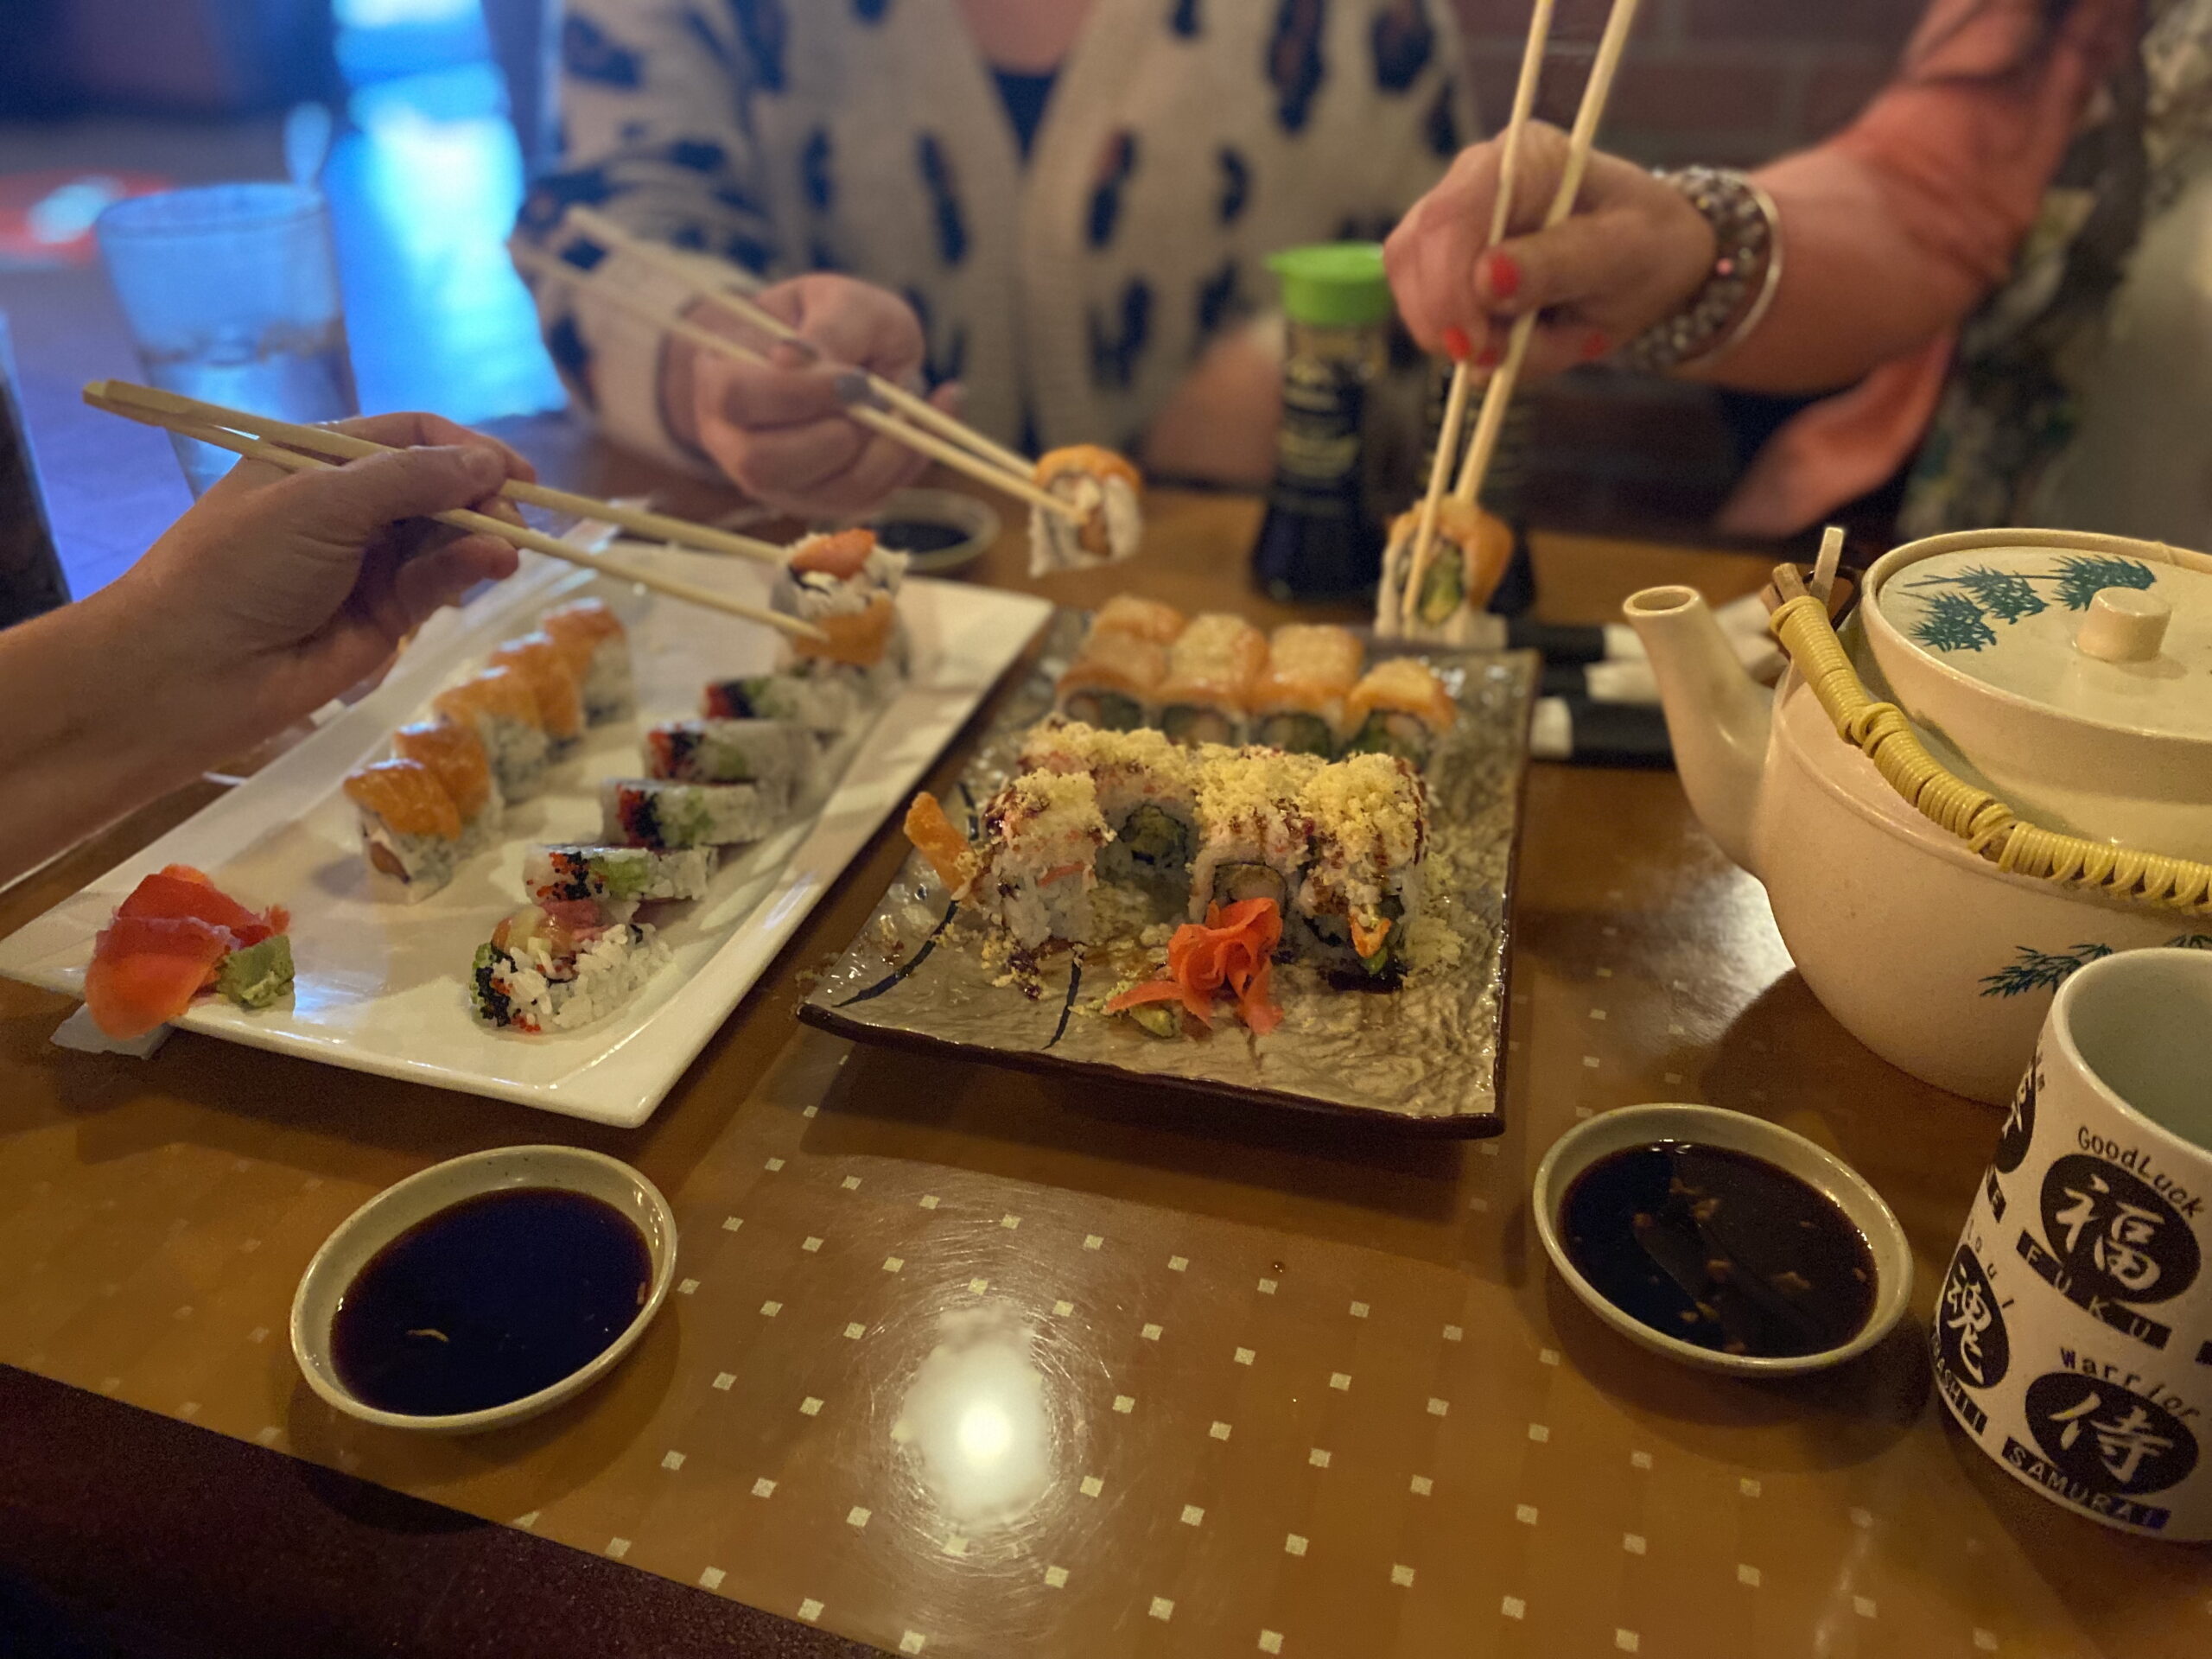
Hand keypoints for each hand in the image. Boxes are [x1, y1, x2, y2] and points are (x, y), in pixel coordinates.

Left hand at [106, 411, 533, 747]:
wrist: (189, 671)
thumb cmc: (239, 567)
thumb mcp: (320, 502)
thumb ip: (409, 479)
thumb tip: (488, 463)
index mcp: (319, 459)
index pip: (410, 435)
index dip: (465, 447)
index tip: (514, 470)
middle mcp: (349, 505)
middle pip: (439, 486)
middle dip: (483, 496)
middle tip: (519, 515)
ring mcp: (369, 562)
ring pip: (447, 536)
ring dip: (482, 535)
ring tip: (507, 547)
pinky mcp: (386, 615)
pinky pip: (439, 582)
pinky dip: (469, 568)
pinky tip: (491, 564)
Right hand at [667, 274, 959, 516]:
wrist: (847, 353)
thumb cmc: (837, 321)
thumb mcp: (841, 301)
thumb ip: (830, 326)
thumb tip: (793, 358)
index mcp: (720, 379)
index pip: (737, 400)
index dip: (800, 394)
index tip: (857, 378)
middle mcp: (736, 443)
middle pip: (768, 465)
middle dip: (841, 433)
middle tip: (879, 393)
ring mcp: (778, 484)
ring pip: (828, 493)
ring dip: (885, 451)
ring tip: (910, 401)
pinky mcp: (823, 502)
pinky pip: (868, 499)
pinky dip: (910, 460)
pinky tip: (932, 415)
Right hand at [1385, 122, 1715, 378]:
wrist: (1650, 262)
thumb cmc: (1645, 248)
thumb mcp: (1621, 258)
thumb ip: (1557, 265)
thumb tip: (1486, 279)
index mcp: (1524, 159)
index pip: (1451, 215)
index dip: (1446, 286)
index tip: (1474, 347)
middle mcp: (1475, 178)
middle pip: (1414, 251)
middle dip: (1448, 319)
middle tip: (1498, 358)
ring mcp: (1452, 219)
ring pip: (1411, 286)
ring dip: (1460, 334)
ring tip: (1525, 343)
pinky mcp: (1442, 259)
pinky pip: (1426, 309)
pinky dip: (1465, 340)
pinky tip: (1510, 339)